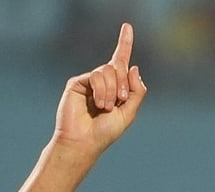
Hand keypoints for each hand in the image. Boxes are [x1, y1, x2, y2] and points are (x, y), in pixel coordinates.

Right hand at [53, 23, 147, 156]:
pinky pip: (96, 76)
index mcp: (116, 86)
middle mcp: (102, 81)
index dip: (125, 43)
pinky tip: (99, 104)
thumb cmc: (105, 131)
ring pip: (108, 71)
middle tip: (119, 101)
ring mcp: (90, 81)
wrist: (84, 142)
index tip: (127, 26)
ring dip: (112, 90)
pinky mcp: (78, 82)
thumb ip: (136, 91)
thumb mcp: (129, 112)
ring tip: (106, 107)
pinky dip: (102, 90)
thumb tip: (134, 67)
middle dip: (123, 83)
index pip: (121, 61)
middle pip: (120, 67)